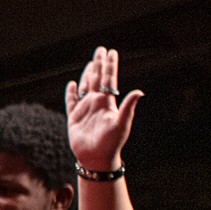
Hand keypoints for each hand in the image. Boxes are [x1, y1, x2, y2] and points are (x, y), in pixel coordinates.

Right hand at [65, 46, 142, 171]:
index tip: (111, 52)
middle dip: (99, 64)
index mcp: (107, 102)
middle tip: (101, 50)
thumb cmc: (111, 143)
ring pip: (85, 87)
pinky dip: (71, 93)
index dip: (110, 65)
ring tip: (91, 64)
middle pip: (97, 78)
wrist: (96, 159)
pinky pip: (71, 102)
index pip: (109, 79)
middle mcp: (96, 103)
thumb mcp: (121, 124)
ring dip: (87, 75)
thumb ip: (128, 107)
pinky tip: (72, 85)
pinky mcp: (74, 118)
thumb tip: (139, 92)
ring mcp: (85, 110)